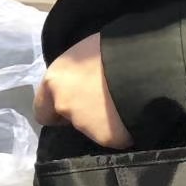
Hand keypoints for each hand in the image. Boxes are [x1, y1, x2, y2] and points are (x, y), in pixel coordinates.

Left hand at [34, 34, 133, 149]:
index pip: (42, 110)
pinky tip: (131, 116)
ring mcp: (85, 125)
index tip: (72, 104)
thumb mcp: (84, 54)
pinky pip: (114, 137)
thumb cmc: (113, 47)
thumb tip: (78, 83)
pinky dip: (121, 131)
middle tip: (102, 103)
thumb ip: (73, 75)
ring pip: (91, 129)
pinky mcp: (108, 138)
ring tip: (121, 106)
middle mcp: (64, 106)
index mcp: (54, 81)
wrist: (143, 64)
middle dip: (81, 114)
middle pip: (68, 120)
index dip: (55, 110)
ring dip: (102, 122)